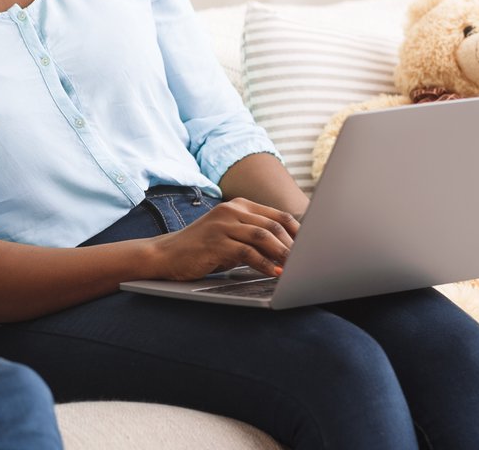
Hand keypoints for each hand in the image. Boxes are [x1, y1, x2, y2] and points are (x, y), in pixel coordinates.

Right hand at [150, 199, 299, 280]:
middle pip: (273, 225)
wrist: (166, 254)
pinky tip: (274, 273)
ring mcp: (221, 224)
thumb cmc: (203, 248)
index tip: (312, 248)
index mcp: (238, 206)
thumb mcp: (231, 236)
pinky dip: (264, 264)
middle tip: (308, 262)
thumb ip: (255, 237)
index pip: (277, 215)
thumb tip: (289, 250)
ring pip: (262, 236)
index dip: (299, 232)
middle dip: (294, 245)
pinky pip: (246, 252)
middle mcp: (231, 210)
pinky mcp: (215, 242)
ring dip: (282, 254)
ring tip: (295, 268)